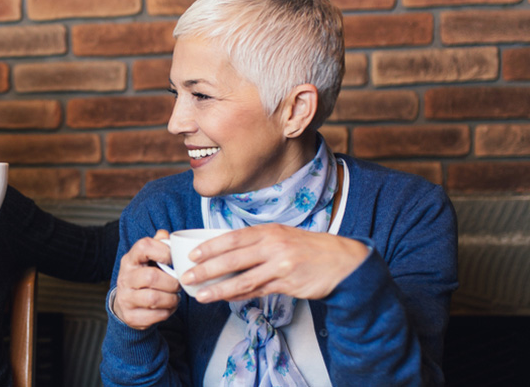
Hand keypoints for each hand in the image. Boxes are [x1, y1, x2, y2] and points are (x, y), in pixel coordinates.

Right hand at [113, 230, 181, 329]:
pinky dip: (167, 312)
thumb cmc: (142, 278)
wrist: (126, 304)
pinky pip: (154, 316)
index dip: (163, 251)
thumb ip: (157, 246)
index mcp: (130, 259)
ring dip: (171, 299)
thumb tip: (164, 234)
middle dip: (172, 282)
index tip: (173, 259)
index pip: (144, 247)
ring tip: (175, 297)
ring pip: (153, 299)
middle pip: (151, 277)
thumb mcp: (147, 260)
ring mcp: (126, 298)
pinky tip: (168, 308)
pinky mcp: (130, 316)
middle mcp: (125, 277)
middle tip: (178, 284)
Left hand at [181, 223, 368, 302]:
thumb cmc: (307, 249)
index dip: (210, 247)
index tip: (191, 254)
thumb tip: (225, 253)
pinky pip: (257, 292)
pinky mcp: (287, 285)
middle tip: (187, 276)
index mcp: (269, 231)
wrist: (342, 262)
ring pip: (242, 280)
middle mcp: (273, 246)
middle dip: (206, 269)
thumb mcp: (282, 236)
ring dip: (218, 289)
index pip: (232, 238)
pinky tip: (225, 299)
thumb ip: (256, 243)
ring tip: (201, 295)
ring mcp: (280, 266)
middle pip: (232, 259)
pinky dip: (239, 297)